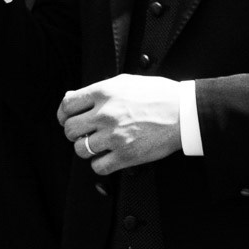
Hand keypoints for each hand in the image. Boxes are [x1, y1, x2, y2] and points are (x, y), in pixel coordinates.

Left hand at [59, 75, 184, 175]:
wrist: (185, 112)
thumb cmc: (159, 95)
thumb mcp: (125, 82)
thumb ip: (97, 90)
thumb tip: (72, 97)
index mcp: (103, 92)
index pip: (67, 105)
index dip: (63, 115)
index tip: (67, 119)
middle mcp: (105, 114)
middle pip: (70, 129)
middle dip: (74, 133)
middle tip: (84, 133)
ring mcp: (115, 136)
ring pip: (81, 149)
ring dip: (86, 149)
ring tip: (97, 145)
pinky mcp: (126, 155)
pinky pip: (98, 167)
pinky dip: (99, 164)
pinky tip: (108, 157)